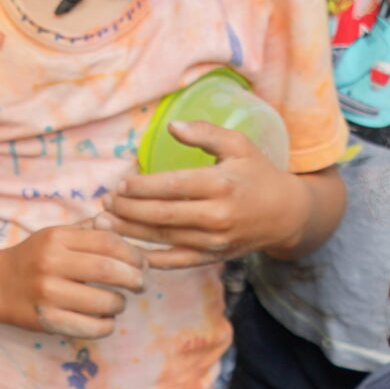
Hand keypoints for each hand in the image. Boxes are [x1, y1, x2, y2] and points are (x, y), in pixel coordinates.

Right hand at [0, 220, 146, 338]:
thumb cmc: (33, 259)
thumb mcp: (55, 236)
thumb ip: (87, 230)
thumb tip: (122, 221)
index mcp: (57, 238)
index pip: (108, 242)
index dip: (133, 254)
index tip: (143, 263)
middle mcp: (51, 263)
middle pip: (109, 270)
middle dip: (134, 279)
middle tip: (141, 285)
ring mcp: (48, 294)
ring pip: (103, 302)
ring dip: (120, 304)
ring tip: (119, 303)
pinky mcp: (47, 321)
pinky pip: (90, 327)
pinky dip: (106, 326)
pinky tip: (106, 320)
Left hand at [105, 122, 311, 268]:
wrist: (285, 214)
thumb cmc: (257, 173)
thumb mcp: (239, 145)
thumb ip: (205, 133)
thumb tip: (171, 127)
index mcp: (221, 184)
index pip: (173, 186)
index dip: (142, 186)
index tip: (120, 183)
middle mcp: (217, 215)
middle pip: (163, 215)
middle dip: (129, 209)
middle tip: (104, 202)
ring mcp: (214, 240)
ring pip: (165, 238)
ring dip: (131, 232)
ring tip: (104, 222)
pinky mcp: (212, 257)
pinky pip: (176, 261)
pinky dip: (150, 259)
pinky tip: (127, 251)